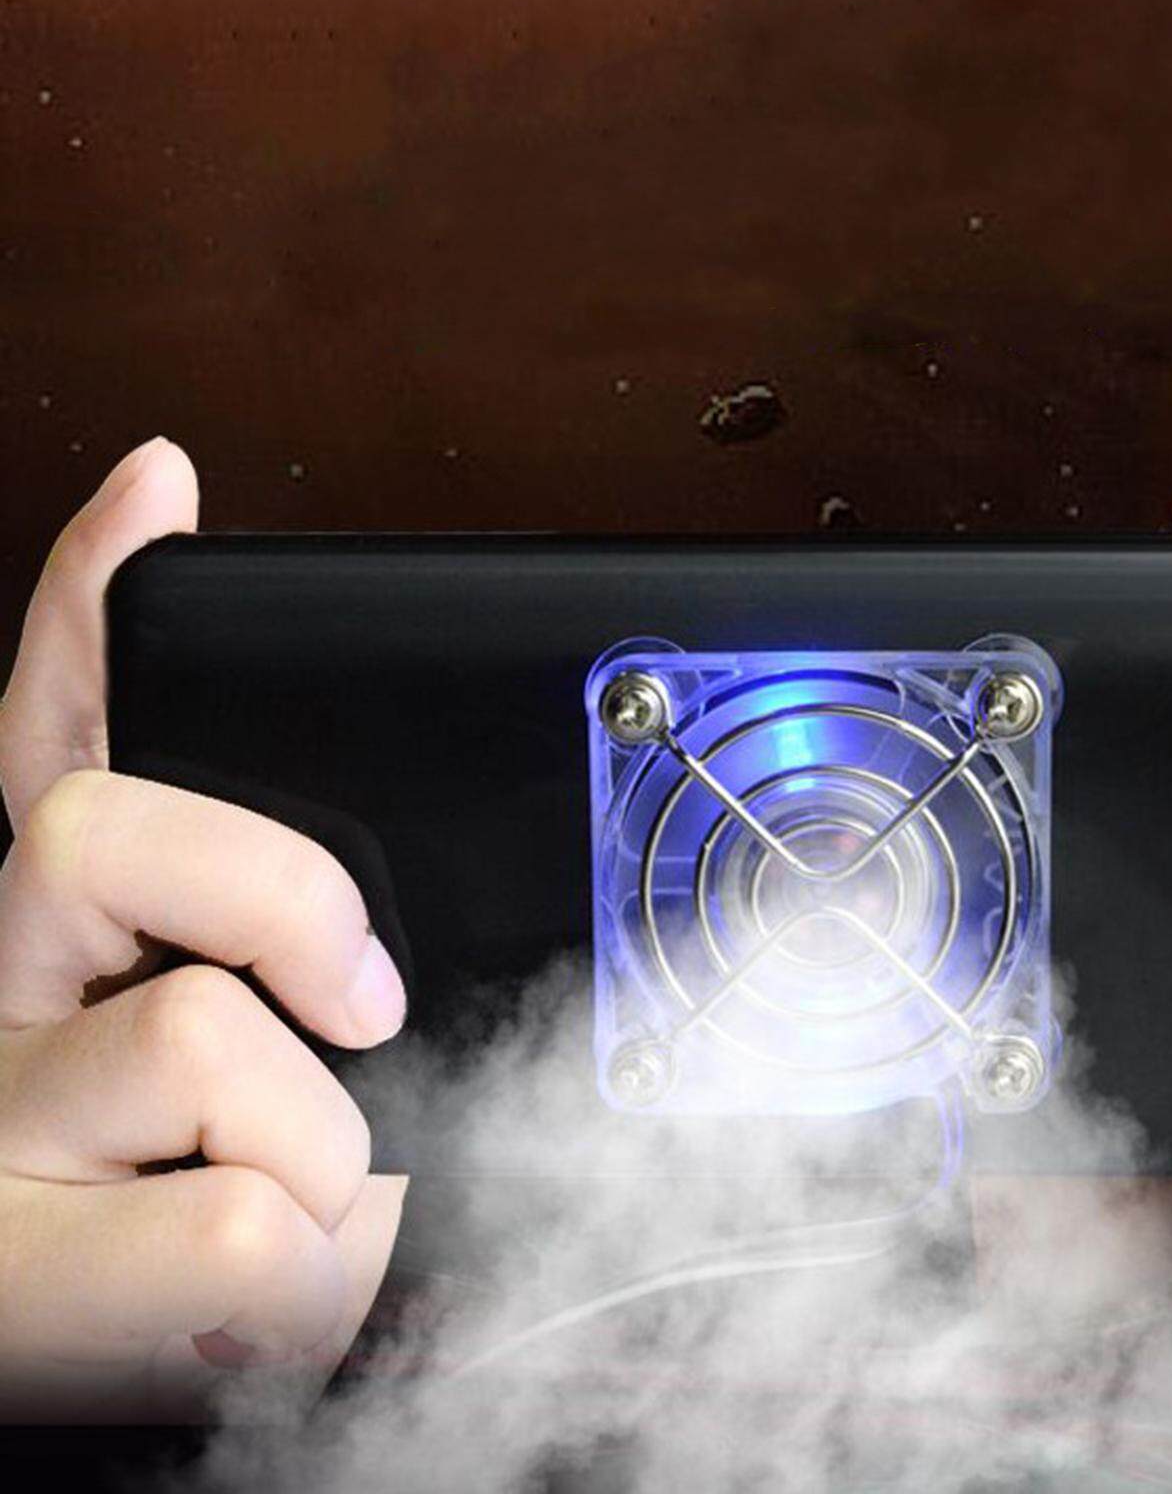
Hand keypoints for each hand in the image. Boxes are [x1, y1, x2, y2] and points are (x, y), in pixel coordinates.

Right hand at [0, 439, 408, 1421]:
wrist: (187, 1418)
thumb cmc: (247, 1241)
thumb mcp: (307, 1068)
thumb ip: (329, 962)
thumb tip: (406, 929)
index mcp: (66, 959)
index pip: (57, 738)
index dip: (91, 605)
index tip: (158, 496)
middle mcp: (10, 1022)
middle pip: (92, 831)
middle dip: (275, 892)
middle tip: (357, 988)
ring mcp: (14, 1140)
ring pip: (187, 1036)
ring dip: (313, 1138)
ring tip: (305, 1202)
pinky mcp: (47, 1282)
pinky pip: (242, 1227)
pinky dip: (316, 1265)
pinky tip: (292, 1287)